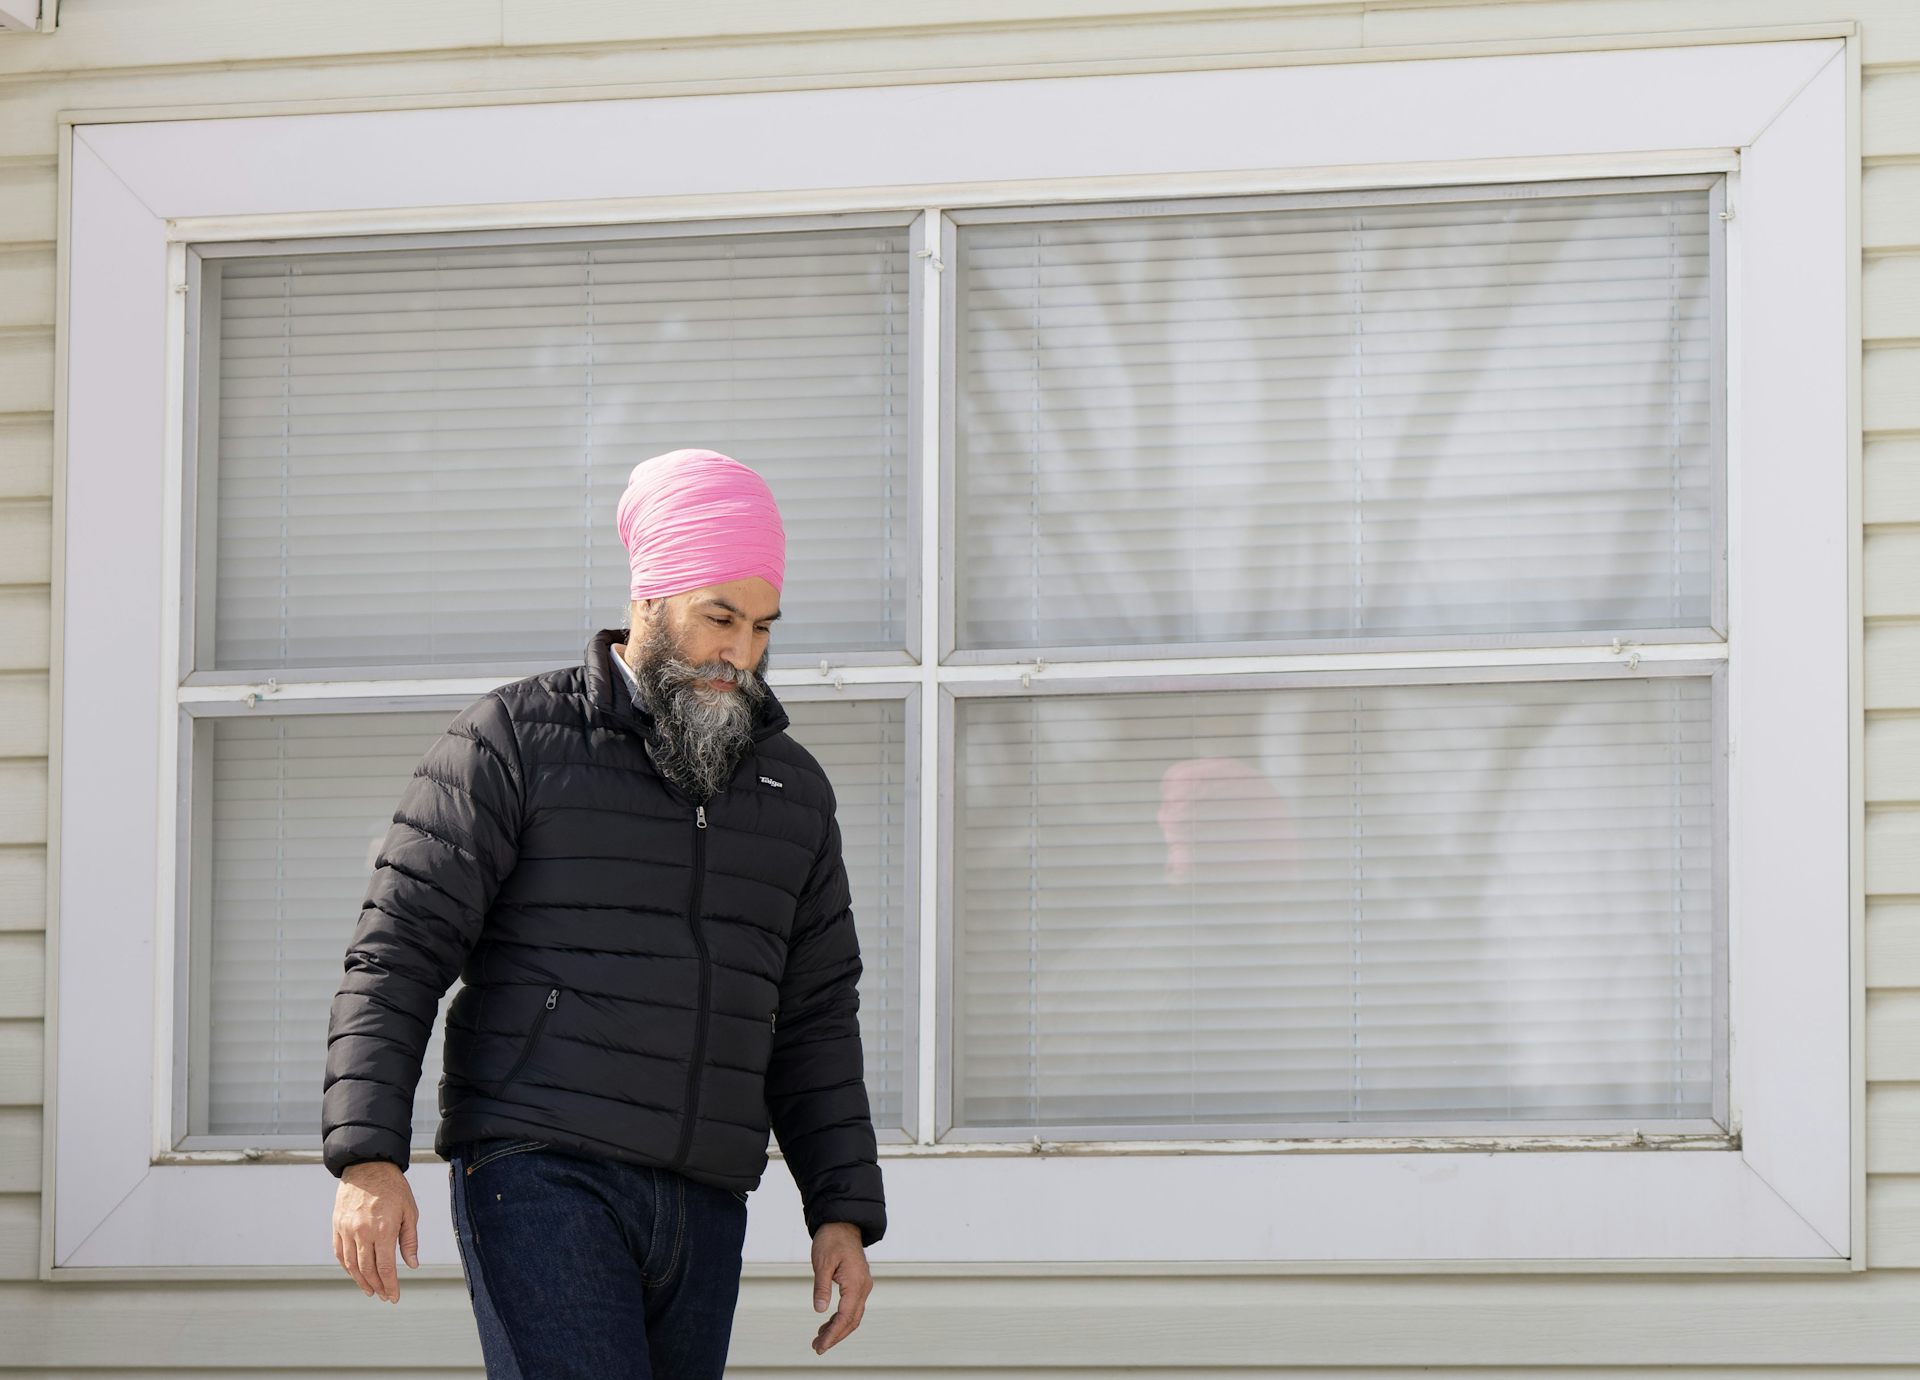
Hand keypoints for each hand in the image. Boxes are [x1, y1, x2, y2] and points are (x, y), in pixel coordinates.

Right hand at [331, 1160, 419, 1302]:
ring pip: (351, 1265)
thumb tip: (412, 1265)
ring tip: (371, 1290)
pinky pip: (339, 1253)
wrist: (368, 1165)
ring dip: (361, 1281)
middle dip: (377, 1286)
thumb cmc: (393, 1187)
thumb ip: (409, 1240)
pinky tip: (355, 1274)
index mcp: (383, 1229)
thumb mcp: (410, 1211)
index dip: (390, 1285)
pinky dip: (347, 1267)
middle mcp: (362, 1232)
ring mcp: (346, 1230)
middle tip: (384, 1296)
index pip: (385, 1267)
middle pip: (367, 1270)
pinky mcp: (337, 1226)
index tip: (393, 1297)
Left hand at [809, 1221, 871, 1354]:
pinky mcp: (858, 1284)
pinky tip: (827, 1323)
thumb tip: (820, 1310)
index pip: (845, 1316)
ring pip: (854, 1315)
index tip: (821, 1345)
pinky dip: (841, 1318)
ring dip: (838, 1329)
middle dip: (836, 1336)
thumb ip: (821, 1287)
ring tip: (820, 1338)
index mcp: (855, 1282)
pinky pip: (852, 1306)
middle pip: (852, 1320)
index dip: (833, 1334)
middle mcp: (863, 1286)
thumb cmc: (832, 1239)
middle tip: (818, 1347)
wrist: (843, 1223)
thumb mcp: (822, 1262)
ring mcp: (863, 1285)